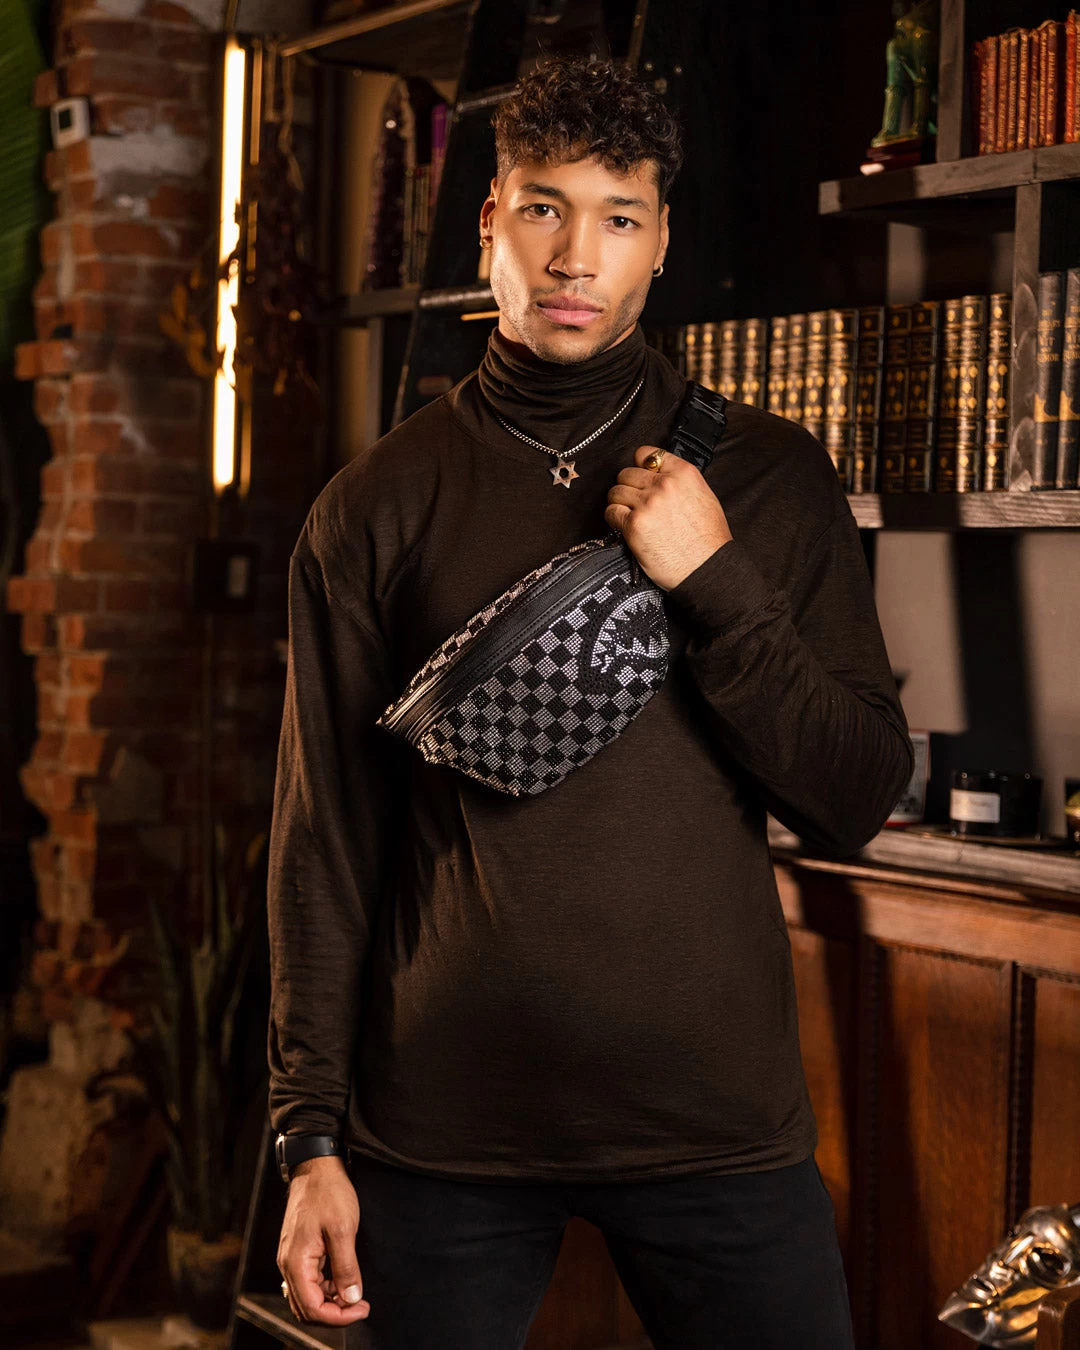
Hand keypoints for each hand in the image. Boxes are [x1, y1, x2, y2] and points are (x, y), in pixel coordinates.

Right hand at [277, 1155, 370, 1324]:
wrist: (316, 1166)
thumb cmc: (329, 1193)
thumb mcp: (344, 1229)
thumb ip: (346, 1267)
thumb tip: (351, 1298)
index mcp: (296, 1262)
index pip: (313, 1308)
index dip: (339, 1316)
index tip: (362, 1308)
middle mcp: (288, 1264)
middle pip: (307, 1308)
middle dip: (334, 1313)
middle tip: (361, 1304)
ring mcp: (292, 1258)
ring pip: (308, 1296)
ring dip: (331, 1301)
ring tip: (355, 1290)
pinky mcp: (298, 1251)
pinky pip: (309, 1280)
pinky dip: (326, 1286)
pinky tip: (344, 1277)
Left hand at [604, 445, 732, 590]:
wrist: (708, 568)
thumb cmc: (709, 540)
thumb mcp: (704, 497)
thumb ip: (680, 482)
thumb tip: (660, 478)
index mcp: (684, 474)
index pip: (647, 454)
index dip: (640, 465)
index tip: (639, 475)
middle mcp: (664, 485)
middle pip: (627, 473)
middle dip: (628, 487)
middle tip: (633, 501)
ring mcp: (648, 504)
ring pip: (616, 491)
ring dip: (619, 503)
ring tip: (628, 514)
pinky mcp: (635, 524)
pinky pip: (611, 512)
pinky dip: (613, 518)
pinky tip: (624, 525)